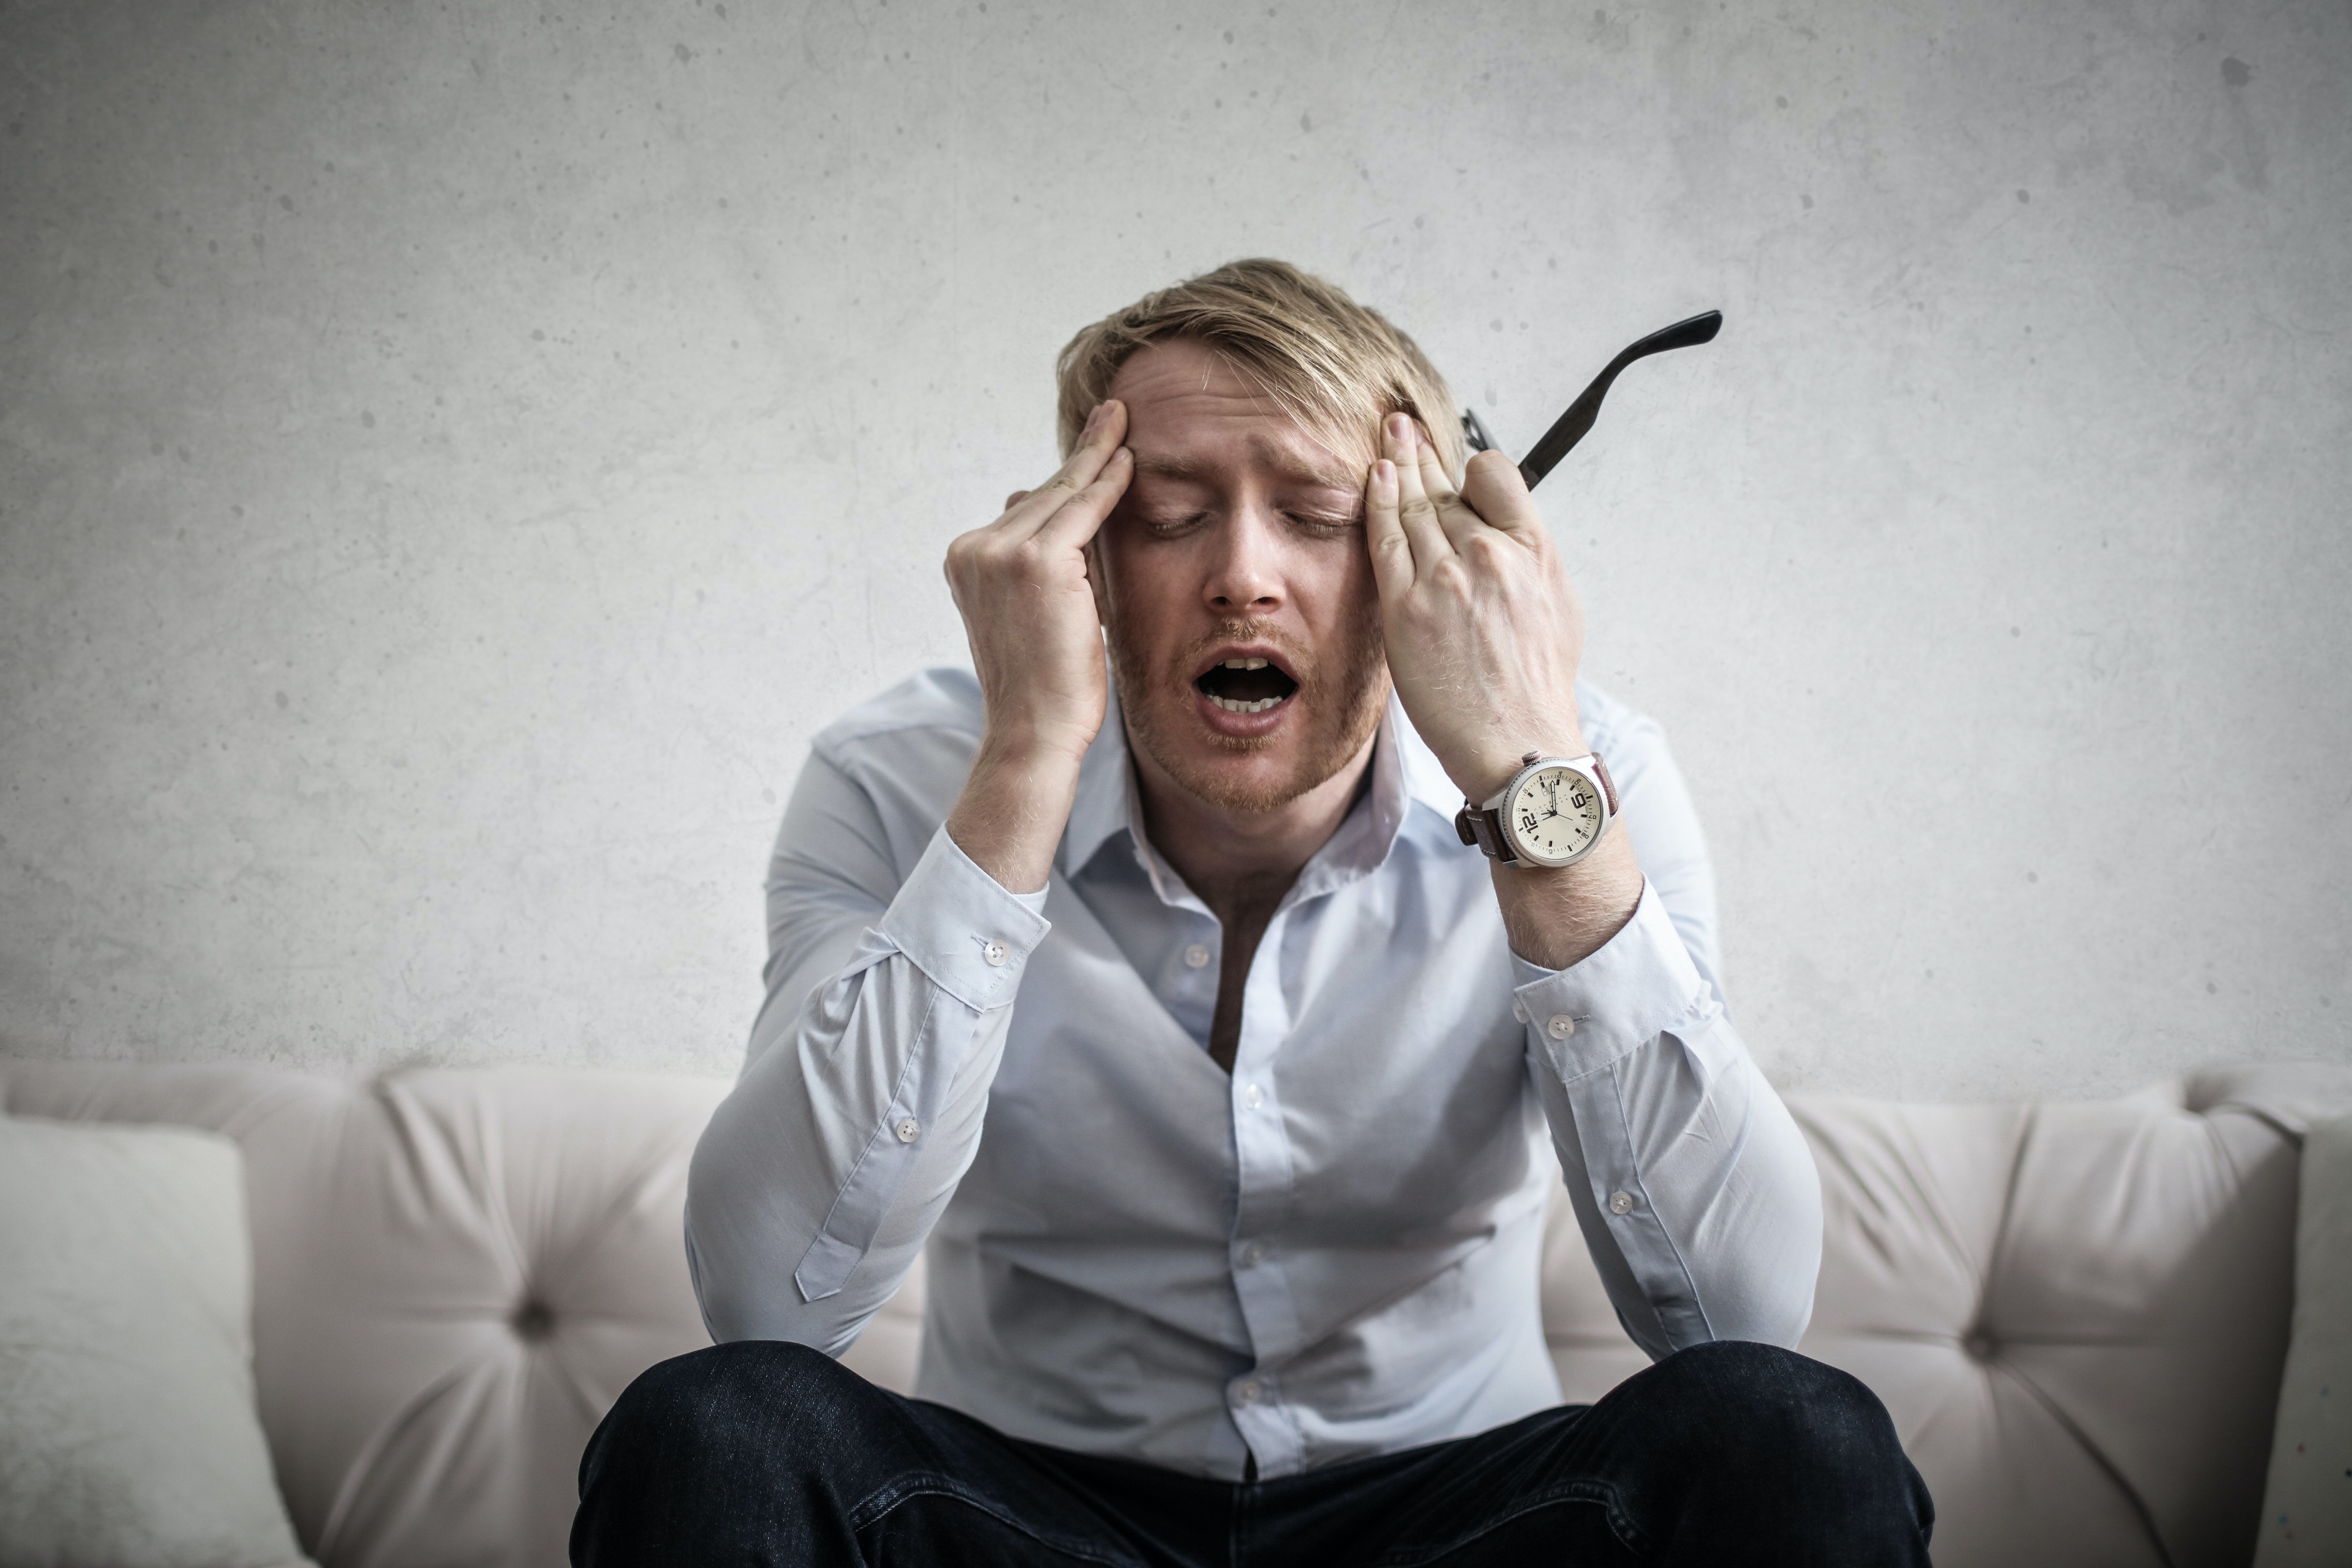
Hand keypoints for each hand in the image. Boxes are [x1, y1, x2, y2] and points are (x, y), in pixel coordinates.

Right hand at [940, 400, 1131, 890]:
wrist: (1034, 732)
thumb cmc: (1043, 685)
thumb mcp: (1033, 612)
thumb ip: (1037, 561)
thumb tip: (1031, 505)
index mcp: (967, 562)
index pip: (1026, 510)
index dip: (1061, 479)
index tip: (1088, 446)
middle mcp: (975, 550)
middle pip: (1043, 496)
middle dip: (1080, 458)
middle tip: (1112, 414)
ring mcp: (1000, 553)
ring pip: (1062, 498)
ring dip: (1096, 459)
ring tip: (1121, 421)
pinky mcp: (1036, 561)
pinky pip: (1082, 511)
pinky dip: (1107, 484)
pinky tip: (1128, 459)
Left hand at [1364, 412, 1586, 801]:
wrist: (1518, 740)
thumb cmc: (1536, 683)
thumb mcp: (1556, 604)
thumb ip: (1527, 557)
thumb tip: (1503, 529)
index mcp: (1530, 550)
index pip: (1494, 476)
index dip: (1471, 469)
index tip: (1457, 469)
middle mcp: (1488, 554)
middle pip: (1445, 488)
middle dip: (1420, 452)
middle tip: (1402, 425)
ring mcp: (1444, 578)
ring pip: (1412, 505)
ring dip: (1395, 466)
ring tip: (1385, 438)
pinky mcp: (1406, 606)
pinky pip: (1385, 539)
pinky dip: (1377, 501)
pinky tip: (1373, 476)